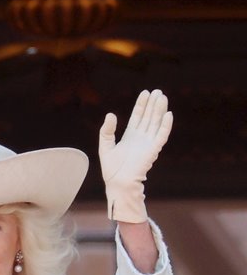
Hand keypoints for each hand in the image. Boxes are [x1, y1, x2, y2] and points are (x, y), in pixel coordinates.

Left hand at [98, 89, 172, 223]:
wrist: (118, 183)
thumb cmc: (111, 169)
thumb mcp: (105, 146)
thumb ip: (107, 131)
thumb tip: (110, 114)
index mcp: (130, 136)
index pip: (137, 116)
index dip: (141, 105)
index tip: (145, 93)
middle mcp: (140, 137)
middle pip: (148, 117)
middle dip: (152, 104)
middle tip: (157, 91)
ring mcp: (148, 143)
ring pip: (155, 123)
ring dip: (159, 110)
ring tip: (163, 97)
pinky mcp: (153, 150)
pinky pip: (161, 135)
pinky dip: (165, 125)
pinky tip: (168, 114)